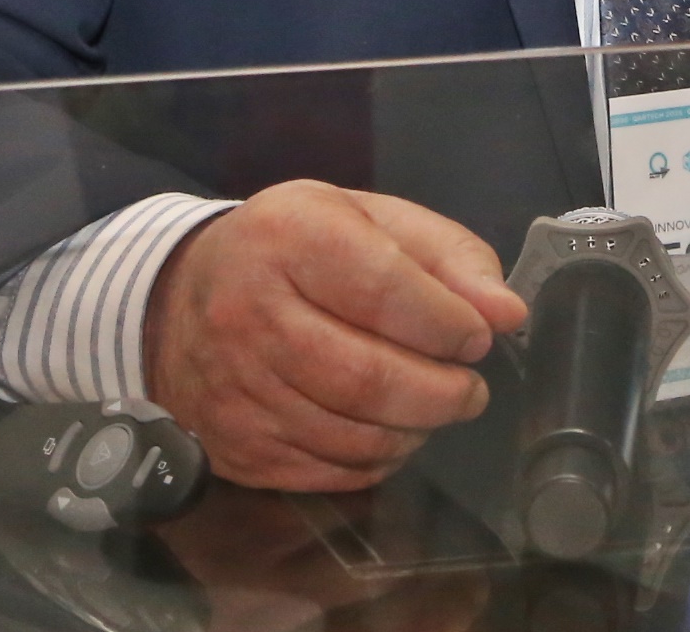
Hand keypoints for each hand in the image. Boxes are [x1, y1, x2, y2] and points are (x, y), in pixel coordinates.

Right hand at [142, 180, 528, 491]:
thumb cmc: (296, 249)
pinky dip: (377, 459)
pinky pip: (329, 472)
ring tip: (433, 404)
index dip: (447, 323)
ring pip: (353, 434)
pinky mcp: (236, 446)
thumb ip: (447, 256)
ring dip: (415, 428)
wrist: (182, 299)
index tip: (480, 335)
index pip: (383, 290)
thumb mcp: (369, 219)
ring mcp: (237, 388)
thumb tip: (507, 313)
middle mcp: (249, 313)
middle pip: (368, 377)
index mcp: (287, 237)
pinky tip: (388, 428)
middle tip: (470, 387)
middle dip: (443, 391)